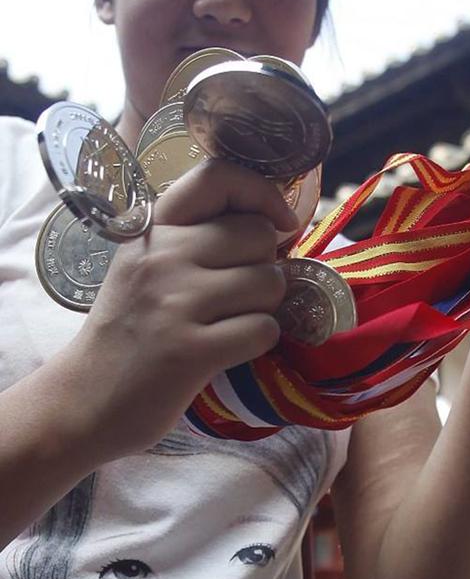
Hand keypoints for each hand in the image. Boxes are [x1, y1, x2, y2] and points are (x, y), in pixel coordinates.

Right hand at [68, 159, 299, 458]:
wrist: (82, 401)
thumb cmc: (127, 332)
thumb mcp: (146, 266)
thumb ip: (198, 237)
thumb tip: (278, 224)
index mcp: (152, 229)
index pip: (218, 176)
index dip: (263, 192)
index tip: (278, 222)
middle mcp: (162, 256)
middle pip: (259, 235)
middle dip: (264, 266)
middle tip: (237, 294)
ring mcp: (175, 302)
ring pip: (269, 282)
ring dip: (264, 307)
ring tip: (229, 322)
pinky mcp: (190, 351)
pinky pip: (263, 329)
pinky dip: (258, 341)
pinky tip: (228, 349)